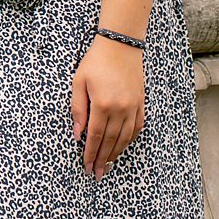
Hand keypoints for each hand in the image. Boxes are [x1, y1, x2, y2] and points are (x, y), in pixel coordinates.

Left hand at [71, 33, 144, 179]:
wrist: (120, 45)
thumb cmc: (95, 62)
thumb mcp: (79, 83)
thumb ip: (78, 110)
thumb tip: (78, 134)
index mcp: (103, 105)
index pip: (96, 137)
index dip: (90, 154)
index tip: (86, 167)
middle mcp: (120, 109)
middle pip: (111, 142)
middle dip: (102, 160)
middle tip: (97, 174)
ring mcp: (133, 107)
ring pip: (125, 138)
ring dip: (116, 153)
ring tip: (107, 165)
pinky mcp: (140, 103)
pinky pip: (136, 127)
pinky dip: (129, 140)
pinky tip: (122, 147)